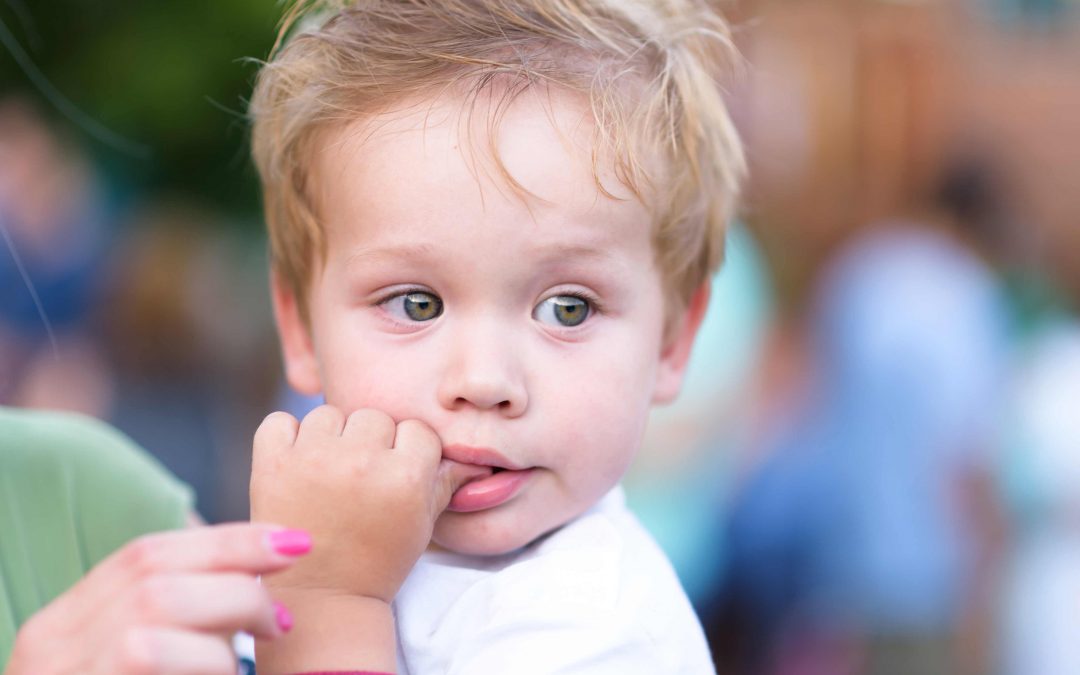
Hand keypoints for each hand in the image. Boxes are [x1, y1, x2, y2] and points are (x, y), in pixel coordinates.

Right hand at [5, 522, 309, 674]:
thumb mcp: (129, 664)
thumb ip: (171, 623)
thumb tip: (253, 581)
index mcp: (61, 628)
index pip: (145, 555)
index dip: (227, 542)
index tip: (294, 542)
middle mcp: (51, 652)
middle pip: (155, 581)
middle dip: (237, 585)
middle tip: (283, 620)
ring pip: (153, 624)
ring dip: (224, 639)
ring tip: (255, 660)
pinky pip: (155, 668)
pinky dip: (210, 671)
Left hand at [250, 406, 483, 603]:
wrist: (321, 599)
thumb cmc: (377, 561)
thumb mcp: (422, 523)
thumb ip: (445, 481)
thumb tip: (477, 458)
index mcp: (404, 476)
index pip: (416, 430)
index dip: (409, 451)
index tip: (397, 474)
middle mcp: (361, 461)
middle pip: (374, 416)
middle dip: (371, 441)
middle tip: (362, 476)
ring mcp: (312, 460)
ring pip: (329, 414)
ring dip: (330, 437)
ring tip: (330, 473)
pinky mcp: (271, 465)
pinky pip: (279, 421)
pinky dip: (286, 437)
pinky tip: (297, 464)